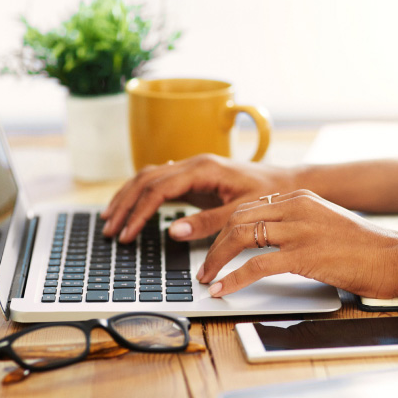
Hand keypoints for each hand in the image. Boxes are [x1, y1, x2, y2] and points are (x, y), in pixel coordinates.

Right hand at [102, 154, 296, 242]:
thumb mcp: (242, 212)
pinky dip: (141, 194)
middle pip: (146, 179)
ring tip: (111, 219)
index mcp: (203, 168)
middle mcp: (194, 163)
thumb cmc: (269, 194)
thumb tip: (174, 231)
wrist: (287, 182)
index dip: (139, 212)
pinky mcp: (194, 178)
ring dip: (127, 197)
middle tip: (110, 229)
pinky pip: (159, 182)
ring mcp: (192, 169)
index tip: (128, 234)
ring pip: (148, 177)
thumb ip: (209, 222)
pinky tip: (131, 206)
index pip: (158, 188)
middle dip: (125, 204)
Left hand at [197, 190, 397, 297]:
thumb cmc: (363, 247)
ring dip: (217, 260)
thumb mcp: (325, 223)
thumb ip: (296, 224)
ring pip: (241, 237)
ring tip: (207, 278)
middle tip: (204, 266)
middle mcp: (296, 208)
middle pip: (238, 219)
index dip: (223, 229)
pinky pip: (256, 265)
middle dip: (214, 244)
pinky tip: (223, 289)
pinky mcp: (305, 255)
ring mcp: (300, 230)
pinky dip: (233, 278)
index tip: (213, 246)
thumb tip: (265, 241)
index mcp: (299, 198)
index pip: (248, 208)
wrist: (395, 256)